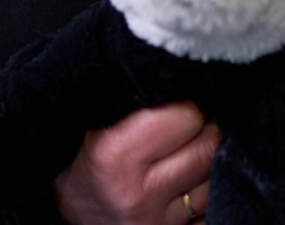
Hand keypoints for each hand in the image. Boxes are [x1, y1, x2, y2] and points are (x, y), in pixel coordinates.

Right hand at [55, 103, 218, 224]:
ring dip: (209, 160)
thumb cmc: (78, 155)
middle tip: (192, 122)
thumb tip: (180, 74)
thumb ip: (133, 99)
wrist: (70, 207)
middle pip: (207, 149)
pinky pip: (210, 209)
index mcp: (114, 155)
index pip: (186, 117)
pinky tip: (191, 177)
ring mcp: (157, 223)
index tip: (178, 102)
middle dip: (206, 129)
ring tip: (190, 147)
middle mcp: (137, 194)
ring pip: (213, 180)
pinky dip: (207, 189)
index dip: (187, 104)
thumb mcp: (92, 120)